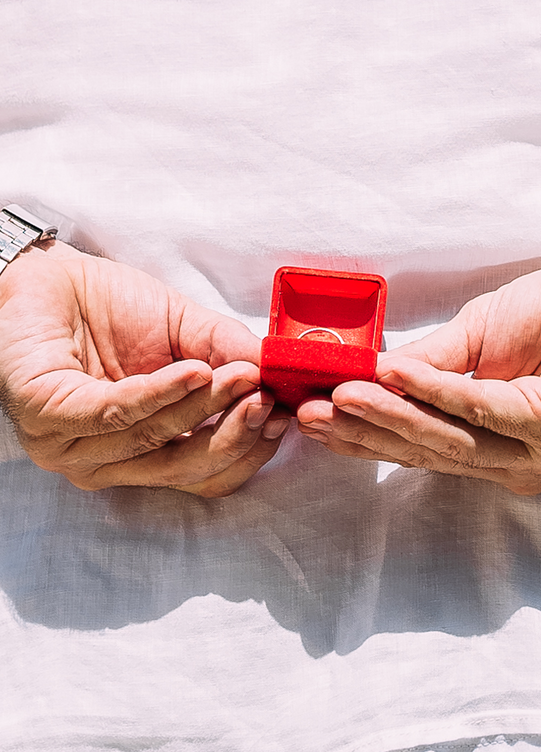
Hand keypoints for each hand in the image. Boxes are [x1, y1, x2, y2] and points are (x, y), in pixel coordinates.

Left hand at [0, 242, 285, 495]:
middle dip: (234, 433)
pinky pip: (114, 414)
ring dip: (205, 405)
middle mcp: (104, 462)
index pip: (204, 475)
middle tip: (267, 397)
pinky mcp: (46, 414)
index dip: (249, 451)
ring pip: (154, 441)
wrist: (52, 275)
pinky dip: (161, 393)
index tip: (284, 413)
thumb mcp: (191, 332)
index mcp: (141, 452)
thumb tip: (283, 378)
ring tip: (240, 373)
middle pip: (184, 470)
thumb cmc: (113, 308)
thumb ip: (232, 355)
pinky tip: (194, 370)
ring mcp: (69, 446)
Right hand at [296, 251, 540, 494]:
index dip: (365, 435)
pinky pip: (488, 410)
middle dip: (366, 433)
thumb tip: (362, 378)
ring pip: (453, 440)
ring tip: (342, 395)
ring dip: (392, 416)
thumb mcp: (476, 337)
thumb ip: (427, 365)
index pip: (422, 448)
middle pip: (430, 452)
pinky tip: (397, 375)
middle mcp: (520, 462)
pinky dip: (439, 391)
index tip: (307, 418)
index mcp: (498, 447)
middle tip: (309, 416)